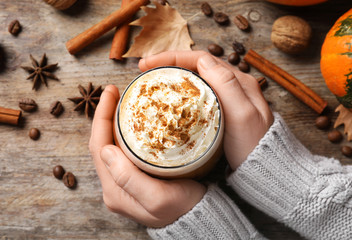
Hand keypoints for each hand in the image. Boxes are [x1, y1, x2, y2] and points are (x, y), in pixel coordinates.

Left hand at [89, 85, 205, 227]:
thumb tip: (105, 150)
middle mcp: (114, 186)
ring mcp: (123, 183)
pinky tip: (134, 120)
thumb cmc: (183, 209)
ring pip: (111, 145)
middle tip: (116, 91)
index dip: (101, 116)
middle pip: (102, 143)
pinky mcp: (135, 178)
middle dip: (105, 115)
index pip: (99, 146)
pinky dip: (125, 131)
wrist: (198, 219)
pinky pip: (123, 149)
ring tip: (123, 101)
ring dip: (113, 122)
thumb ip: (128, 178)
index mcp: (115, 190)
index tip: (111, 92)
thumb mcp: (158, 198)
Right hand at [139, 51, 273, 169]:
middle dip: (168, 63)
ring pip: (195, 80)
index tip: (147, 64)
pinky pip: (196, 96)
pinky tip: (168, 100)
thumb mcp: (243, 116)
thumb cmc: (254, 147)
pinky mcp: (220, 114)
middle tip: (144, 69)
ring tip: (152, 80)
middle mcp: (232, 86)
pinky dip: (179, 93)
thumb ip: (227, 86)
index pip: (200, 59)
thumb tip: (203, 60)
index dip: (172, 57)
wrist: (265, 171)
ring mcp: (226, 100)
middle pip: (196, 66)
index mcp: (238, 81)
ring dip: (173, 76)